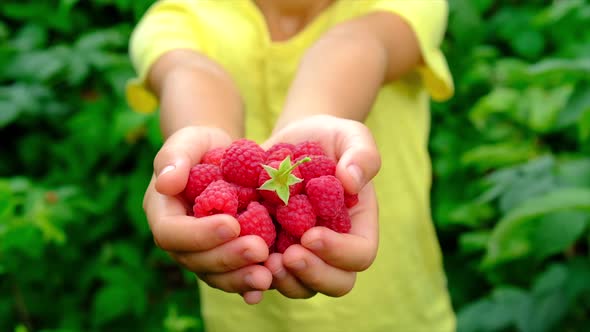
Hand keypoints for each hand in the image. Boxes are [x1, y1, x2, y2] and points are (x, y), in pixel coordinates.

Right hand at [143, 126, 271, 303]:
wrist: (222, 157)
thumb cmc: (200, 145)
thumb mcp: (187, 141)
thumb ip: (175, 158)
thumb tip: (165, 184)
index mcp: (163, 215)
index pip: (172, 234)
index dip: (200, 234)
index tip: (232, 224)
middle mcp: (179, 241)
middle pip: (196, 261)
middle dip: (227, 258)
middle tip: (259, 250)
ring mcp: (201, 253)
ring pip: (215, 275)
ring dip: (240, 278)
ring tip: (267, 276)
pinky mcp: (224, 257)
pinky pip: (232, 276)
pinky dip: (248, 283)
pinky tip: (268, 284)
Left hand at [262, 115, 380, 297]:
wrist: (288, 143)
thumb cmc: (326, 138)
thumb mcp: (349, 135)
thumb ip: (361, 155)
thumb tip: (352, 183)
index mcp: (357, 227)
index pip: (359, 254)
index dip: (339, 252)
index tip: (311, 235)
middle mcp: (332, 250)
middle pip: (334, 283)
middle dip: (311, 274)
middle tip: (287, 256)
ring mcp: (301, 255)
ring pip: (299, 286)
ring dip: (282, 280)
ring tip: (261, 259)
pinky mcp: (272, 252)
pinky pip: (265, 276)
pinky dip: (253, 275)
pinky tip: (238, 260)